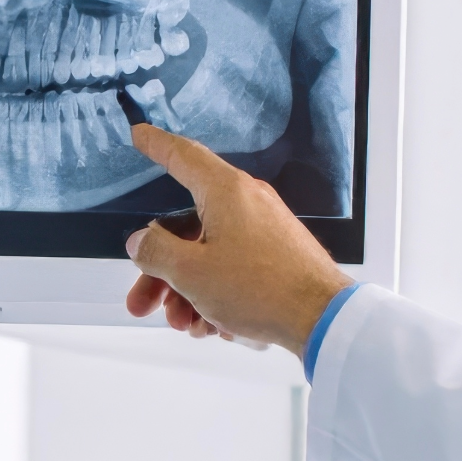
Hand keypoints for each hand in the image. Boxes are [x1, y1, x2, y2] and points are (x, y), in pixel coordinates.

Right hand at [123, 124, 352, 355]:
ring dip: (187, 291)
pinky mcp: (276, 255)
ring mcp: (263, 229)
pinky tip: (212, 326)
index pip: (183, 156)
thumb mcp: (192, 272)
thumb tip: (140, 240)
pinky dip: (216, 295)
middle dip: (160, 272)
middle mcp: (246, 202)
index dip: (156, 145)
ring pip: (208, 255)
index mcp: (225, 191)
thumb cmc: (259, 288)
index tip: (139, 134)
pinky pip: (233, 268)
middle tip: (140, 303)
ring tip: (183, 325)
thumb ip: (156, 252)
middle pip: (186, 228)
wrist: (322, 318)